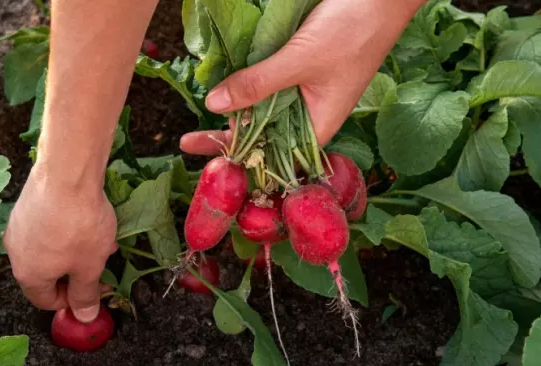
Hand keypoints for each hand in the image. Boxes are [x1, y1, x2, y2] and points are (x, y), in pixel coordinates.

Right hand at [3, 163, 117, 322]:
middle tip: (101, 264)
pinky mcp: (25, 205)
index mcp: (28, 275)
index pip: (45, 301)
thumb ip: (86, 295)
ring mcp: (18, 226)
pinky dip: (66, 230)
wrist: (66, 173)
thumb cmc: (78, 226)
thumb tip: (84, 317)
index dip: (72, 301)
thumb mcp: (89, 267)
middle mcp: (15, 253)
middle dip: (76, 272)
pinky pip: (47, 227)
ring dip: (75, 251)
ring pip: (49, 249)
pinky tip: (88, 218)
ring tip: (101, 239)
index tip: (95, 290)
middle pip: (46, 274)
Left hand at [180, 0, 422, 155]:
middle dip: (230, 139)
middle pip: (265, 136)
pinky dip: (249, 88)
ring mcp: (307, 92)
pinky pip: (270, 86)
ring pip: (265, 111)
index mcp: (320, 125)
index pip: (273, 155)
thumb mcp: (299, 60)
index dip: (240, 159)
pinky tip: (225, 91)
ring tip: (200, 125)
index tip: (206, 160)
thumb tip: (215, 106)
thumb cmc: (353, 31)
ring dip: (237, 114)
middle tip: (188, 141)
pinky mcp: (301, 70)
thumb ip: (257, 84)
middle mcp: (312, 114)